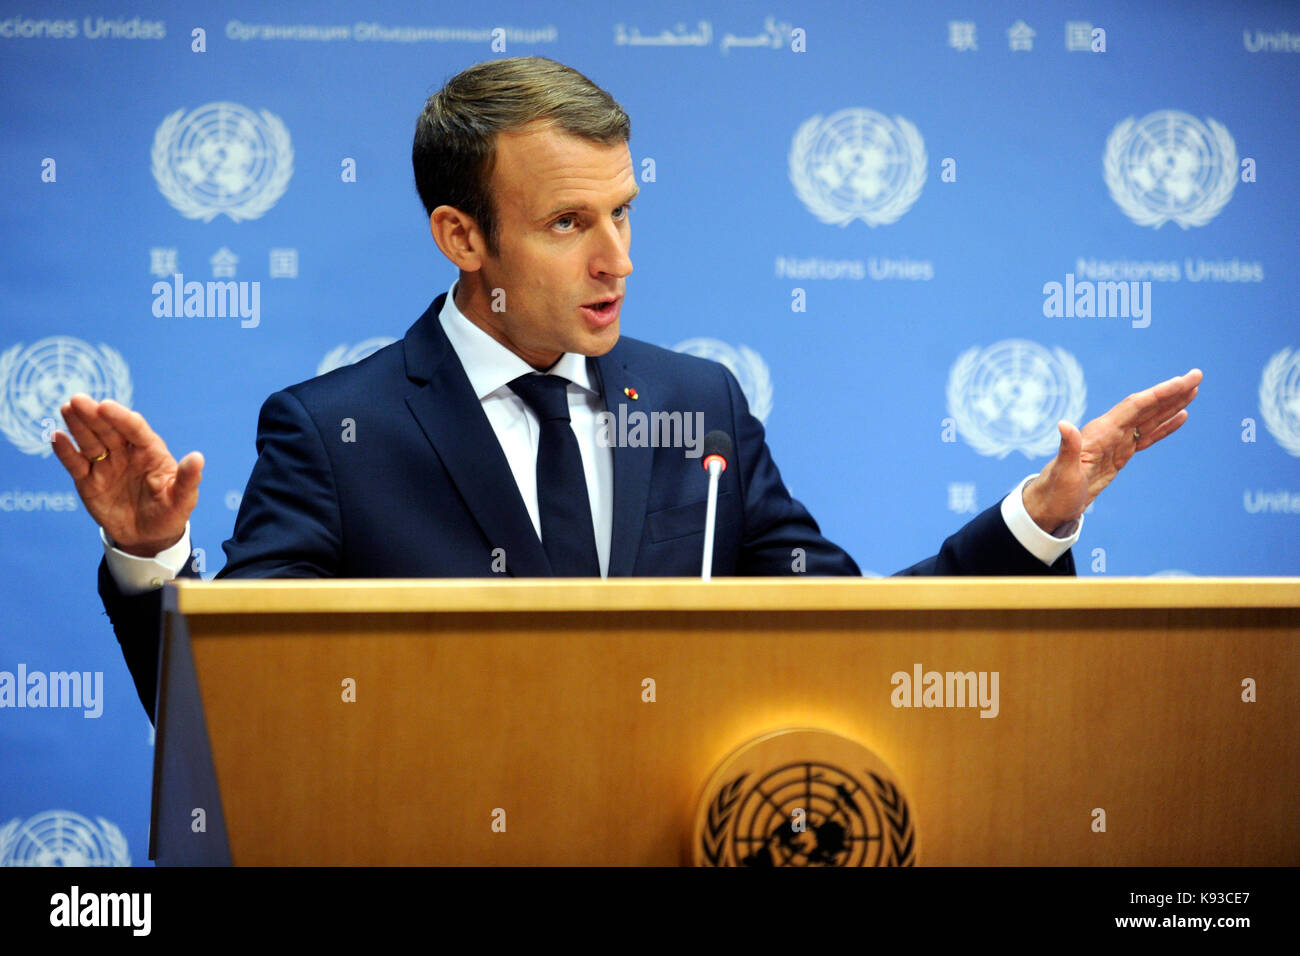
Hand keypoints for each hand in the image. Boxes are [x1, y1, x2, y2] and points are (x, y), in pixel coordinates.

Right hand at [50, 394, 203, 556]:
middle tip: (78, 400)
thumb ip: (188, 479)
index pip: (135, 429)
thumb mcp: (183, 499)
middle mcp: (126, 453)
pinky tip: (56, 437)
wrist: (148, 537)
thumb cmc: (170, 513)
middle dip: (93, 415)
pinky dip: (66, 451)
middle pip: (108, 430)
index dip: (120, 417)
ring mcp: (106, 465)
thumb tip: (198, 457)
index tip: (105, 406)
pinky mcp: (88, 480)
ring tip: (66, 409)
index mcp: (151, 451)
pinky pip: (76, 463)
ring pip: (90, 442)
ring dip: (78, 426)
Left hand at [1023, 368, 1201, 530]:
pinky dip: (1164, 426)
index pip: (1135, 406)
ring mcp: (1115, 442)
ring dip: (1171, 404)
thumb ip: (1067, 448)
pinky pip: (1146, 436)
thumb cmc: (1055, 490)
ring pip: (1149, 418)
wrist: (1050, 505)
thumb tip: (1064, 424)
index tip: (1182, 381)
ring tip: (1194, 390)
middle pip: (1146, 407)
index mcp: (1100, 432)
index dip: (1160, 393)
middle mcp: (1109, 432)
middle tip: (1197, 376)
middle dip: (1172, 392)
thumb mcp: (1063, 472)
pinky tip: (1180, 417)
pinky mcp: (1119, 455)